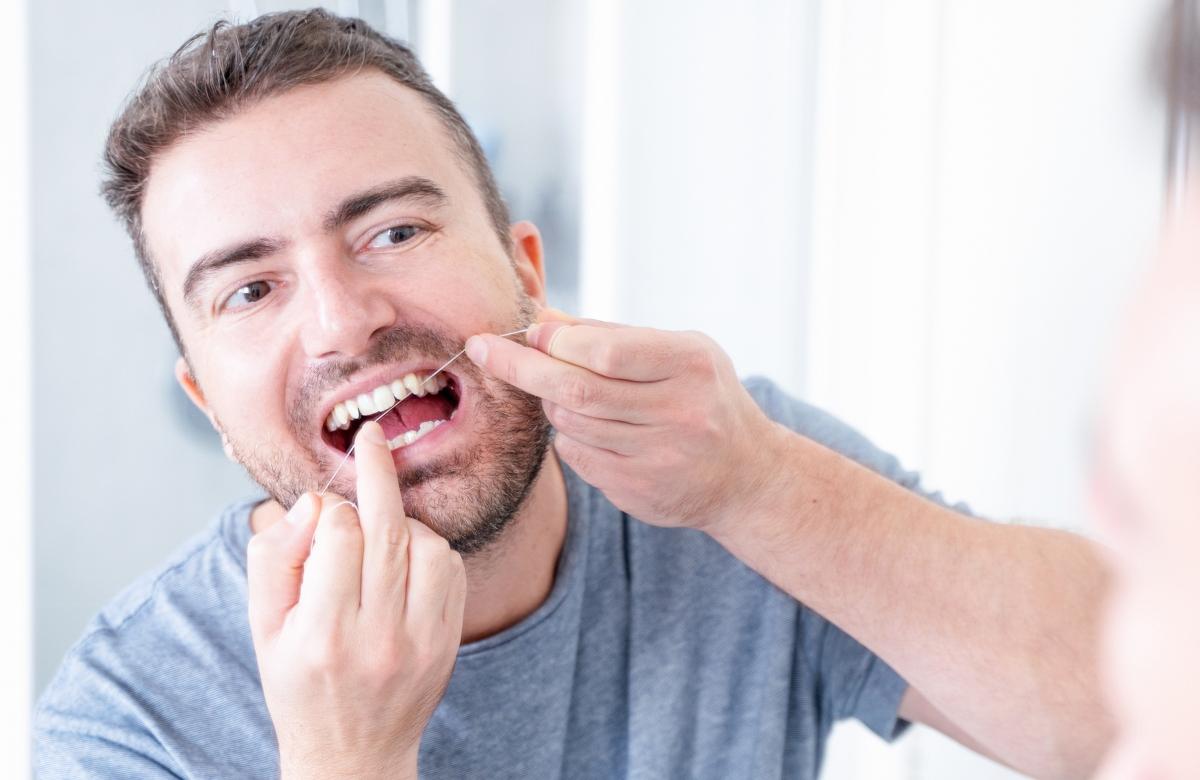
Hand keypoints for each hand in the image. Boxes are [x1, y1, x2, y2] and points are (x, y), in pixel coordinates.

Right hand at [246, 421, 466, 779]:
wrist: (352, 753)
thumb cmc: (298, 681)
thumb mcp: (263, 625)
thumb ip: (275, 557)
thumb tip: (314, 504)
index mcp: (322, 635)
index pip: (340, 535)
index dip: (330, 510)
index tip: (321, 512)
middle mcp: (378, 638)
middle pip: (389, 530)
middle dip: (379, 472)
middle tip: (372, 435)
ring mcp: (422, 641)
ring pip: (427, 544)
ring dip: (402, 523)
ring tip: (378, 536)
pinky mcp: (449, 640)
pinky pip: (452, 567)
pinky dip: (430, 548)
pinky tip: (405, 558)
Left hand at [465, 311, 786, 533]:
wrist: (746, 474)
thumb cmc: (702, 395)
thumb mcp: (674, 352)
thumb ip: (609, 334)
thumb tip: (540, 317)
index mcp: (690, 364)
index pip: (605, 350)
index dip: (557, 340)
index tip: (529, 331)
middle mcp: (681, 412)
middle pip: (577, 389)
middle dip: (521, 367)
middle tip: (483, 348)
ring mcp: (661, 457)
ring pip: (571, 424)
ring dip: (552, 404)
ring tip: (564, 393)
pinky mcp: (641, 492)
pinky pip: (578, 457)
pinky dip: (570, 437)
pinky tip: (591, 429)